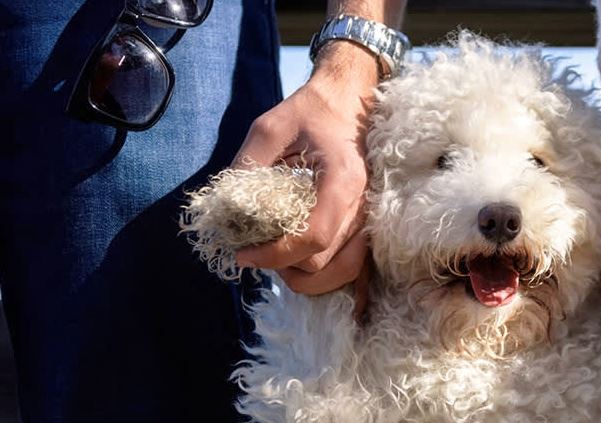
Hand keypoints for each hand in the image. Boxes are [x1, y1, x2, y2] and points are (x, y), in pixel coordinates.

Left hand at [232, 42, 378, 299]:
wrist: (349, 101)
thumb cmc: (311, 112)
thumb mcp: (270, 127)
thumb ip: (248, 165)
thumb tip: (226, 207)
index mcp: (342, 180)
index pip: (314, 236)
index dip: (276, 254)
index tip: (243, 254)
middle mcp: (362, 204)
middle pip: (324, 262)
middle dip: (284, 267)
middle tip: (255, 253)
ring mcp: (368, 216)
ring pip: (342, 270)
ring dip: (305, 276)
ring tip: (277, 259)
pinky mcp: (365, 222)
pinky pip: (353, 264)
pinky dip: (327, 274)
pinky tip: (301, 264)